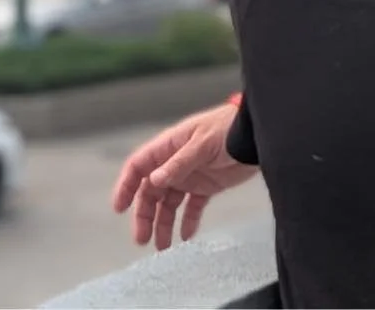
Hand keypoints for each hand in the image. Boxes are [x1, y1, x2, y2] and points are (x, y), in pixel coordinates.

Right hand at [112, 103, 257, 250]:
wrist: (254, 135)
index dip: (126, 185)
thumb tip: (153, 181)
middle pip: (151, 191)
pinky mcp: (207, 186)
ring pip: (169, 203)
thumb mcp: (202, 144)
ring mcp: (191, 176)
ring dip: (163, 224)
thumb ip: (179, 163)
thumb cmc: (228, 129)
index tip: (120, 208)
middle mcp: (175, 163)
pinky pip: (192, 207)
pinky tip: (186, 236)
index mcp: (170, 147)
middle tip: (142, 239)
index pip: (139, 166)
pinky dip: (188, 221)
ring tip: (163, 246)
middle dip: (144, 215)